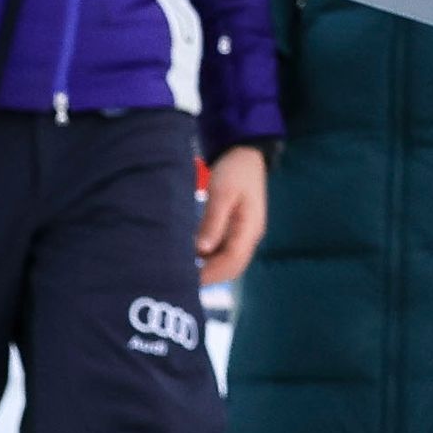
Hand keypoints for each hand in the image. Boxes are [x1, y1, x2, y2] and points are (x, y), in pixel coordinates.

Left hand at [196, 144, 269, 284]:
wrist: (245, 154)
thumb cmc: (234, 171)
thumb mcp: (222, 192)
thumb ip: (213, 221)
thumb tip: (201, 250)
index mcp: (250, 228)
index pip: (233, 261)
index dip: (211, 272)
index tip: (188, 277)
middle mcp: (250, 236)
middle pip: (232, 267)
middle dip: (210, 275)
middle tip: (182, 278)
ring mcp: (244, 234)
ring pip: (228, 261)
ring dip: (209, 268)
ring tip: (184, 269)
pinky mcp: (236, 230)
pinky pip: (224, 251)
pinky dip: (209, 258)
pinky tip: (192, 255)